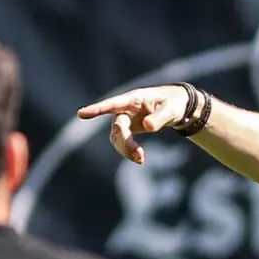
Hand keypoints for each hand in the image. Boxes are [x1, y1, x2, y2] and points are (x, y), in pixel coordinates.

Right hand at [77, 87, 196, 164]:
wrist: (176, 106)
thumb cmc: (174, 103)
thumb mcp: (171, 109)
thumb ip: (160, 118)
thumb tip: (147, 127)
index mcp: (134, 99)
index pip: (113, 103)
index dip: (97, 109)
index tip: (81, 114)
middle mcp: (125, 108)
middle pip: (117, 127)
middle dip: (125, 143)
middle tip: (140, 157)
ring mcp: (125, 118)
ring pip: (116, 137)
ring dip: (125, 150)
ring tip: (141, 160)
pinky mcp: (128, 128)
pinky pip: (121, 142)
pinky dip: (128, 152)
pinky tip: (139, 159)